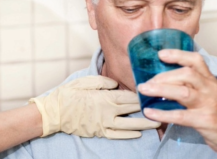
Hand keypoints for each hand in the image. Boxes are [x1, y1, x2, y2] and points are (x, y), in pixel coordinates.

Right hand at [30, 75, 159, 138]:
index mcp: (105, 97)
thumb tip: (116, 84)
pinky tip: (138, 134)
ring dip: (144, 124)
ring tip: (157, 123)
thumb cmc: (68, 94)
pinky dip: (129, 135)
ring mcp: (104, 124)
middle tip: (163, 107)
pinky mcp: (99, 132)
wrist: (54, 113)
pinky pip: (117, 135)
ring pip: (129, 125)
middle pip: (132, 110)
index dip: (142, 95)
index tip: (154, 93)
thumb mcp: (83, 81)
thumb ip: (102, 82)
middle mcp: (107, 112)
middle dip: (147, 109)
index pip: (129, 96)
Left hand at [138, 49, 216, 158]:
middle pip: (186, 74)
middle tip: (146, 82)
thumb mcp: (209, 94)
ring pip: (183, 92)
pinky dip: (162, 113)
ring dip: (160, 89)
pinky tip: (149, 112)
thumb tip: (160, 81)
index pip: (196, 60)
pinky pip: (180, 116)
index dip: (178, 55)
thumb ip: (191, 85)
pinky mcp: (204, 121)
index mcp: (210, 80)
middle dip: (163, 76)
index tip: (161, 54)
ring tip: (143, 90)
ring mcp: (208, 105)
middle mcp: (210, 89)